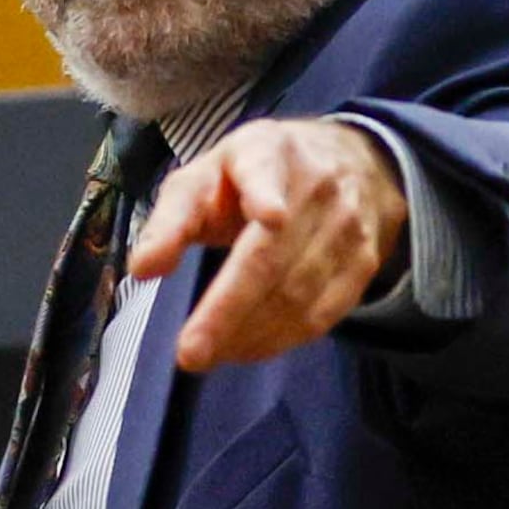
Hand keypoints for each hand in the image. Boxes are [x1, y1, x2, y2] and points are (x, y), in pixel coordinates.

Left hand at [128, 117, 408, 371]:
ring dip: (249, 333)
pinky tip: (246, 349)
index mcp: (268, 153)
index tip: (270, 216)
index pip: (268, 172)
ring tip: (209, 354)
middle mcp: (317, 186)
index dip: (268, 194)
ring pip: (298, 294)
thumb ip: (171, 221)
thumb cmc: (257, 174)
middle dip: (229, 309)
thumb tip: (143, 270)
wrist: (354, 162)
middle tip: (190, 353)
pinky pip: (321, 314)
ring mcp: (348, 227)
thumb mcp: (207, 177)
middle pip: (273, 257)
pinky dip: (279, 340)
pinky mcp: (364, 263)